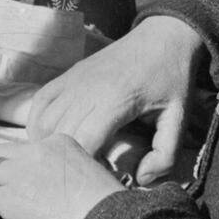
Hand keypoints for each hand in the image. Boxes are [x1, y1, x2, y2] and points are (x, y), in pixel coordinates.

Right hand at [27, 16, 206, 184]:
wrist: (162, 36)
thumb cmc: (171, 78)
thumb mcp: (179, 116)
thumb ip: (165, 153)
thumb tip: (140, 179)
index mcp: (114, 99)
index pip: (83, 143)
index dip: (87, 171)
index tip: (100, 182)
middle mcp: (86, 89)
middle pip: (60, 137)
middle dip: (69, 163)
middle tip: (86, 177)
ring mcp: (73, 80)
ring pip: (44, 122)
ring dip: (51, 147)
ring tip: (71, 161)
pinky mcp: (67, 75)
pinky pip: (39, 104)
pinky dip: (39, 125)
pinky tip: (54, 140)